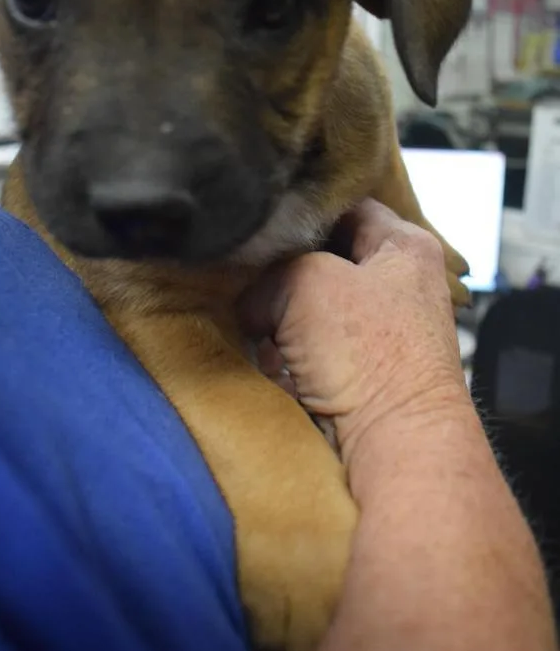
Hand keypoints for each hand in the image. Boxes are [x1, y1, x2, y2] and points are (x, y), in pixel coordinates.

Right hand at [239, 199, 466, 465]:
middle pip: (322, 258)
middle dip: (281, 271)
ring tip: (254, 324)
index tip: (258, 220)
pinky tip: (268, 359)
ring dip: (279, 318)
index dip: (299, 209)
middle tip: (244, 275)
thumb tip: (251, 300)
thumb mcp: (306, 282)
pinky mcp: (360, 371)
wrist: (395, 446)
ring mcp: (381, 330)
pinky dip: (287, 353)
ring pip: (311, 306)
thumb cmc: (368, 355)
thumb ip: (269, 272)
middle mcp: (399, 283)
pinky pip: (310, 347)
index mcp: (405, 246)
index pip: (344, 205)